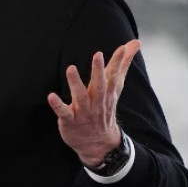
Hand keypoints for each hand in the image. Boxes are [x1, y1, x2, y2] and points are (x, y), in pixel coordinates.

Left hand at [46, 39, 140, 165]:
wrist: (99, 144)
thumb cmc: (104, 107)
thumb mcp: (114, 87)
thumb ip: (122, 64)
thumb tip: (136, 42)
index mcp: (107, 92)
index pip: (114, 75)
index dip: (119, 62)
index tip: (123, 47)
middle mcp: (97, 101)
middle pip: (100, 85)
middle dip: (99, 70)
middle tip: (98, 54)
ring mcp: (84, 111)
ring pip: (81, 97)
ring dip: (75, 83)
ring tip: (70, 68)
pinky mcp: (70, 120)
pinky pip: (64, 112)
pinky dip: (58, 105)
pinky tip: (51, 96)